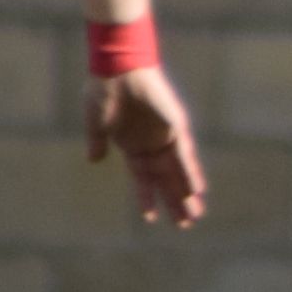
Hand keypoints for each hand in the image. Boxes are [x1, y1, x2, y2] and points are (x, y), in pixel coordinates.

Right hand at [91, 65, 205, 231]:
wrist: (116, 68)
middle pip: (165, 179)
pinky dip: (189, 171)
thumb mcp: (96, 122)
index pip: (143, 178)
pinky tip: (196, 188)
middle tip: (185, 224)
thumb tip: (94, 160)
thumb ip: (97, 142)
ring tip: (195, 214)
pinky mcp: (175, 125)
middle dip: (175, 201)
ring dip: (186, 192)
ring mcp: (164, 135)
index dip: (147, 198)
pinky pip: (184, 153)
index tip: (151, 218)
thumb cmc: (103, 90)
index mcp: (132, 144)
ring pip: (178, 171)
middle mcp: (151, 143)